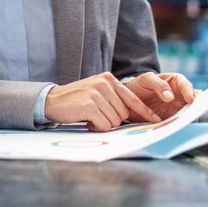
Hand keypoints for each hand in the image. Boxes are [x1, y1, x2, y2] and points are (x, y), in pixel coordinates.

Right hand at [43, 72, 160, 131]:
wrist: (51, 100)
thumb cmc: (76, 100)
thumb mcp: (97, 92)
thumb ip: (113, 98)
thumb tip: (132, 113)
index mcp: (109, 79)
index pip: (132, 98)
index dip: (145, 111)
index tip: (156, 120)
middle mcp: (105, 84)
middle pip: (124, 113)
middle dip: (112, 119)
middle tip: (97, 116)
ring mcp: (97, 93)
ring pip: (115, 120)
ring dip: (103, 124)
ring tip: (90, 116)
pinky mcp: (90, 105)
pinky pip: (104, 125)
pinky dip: (96, 127)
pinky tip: (86, 120)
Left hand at [125, 72, 196, 120]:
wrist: (128, 98)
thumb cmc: (140, 85)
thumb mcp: (146, 80)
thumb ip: (159, 85)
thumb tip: (171, 97)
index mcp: (175, 82)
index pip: (186, 85)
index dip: (189, 91)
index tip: (189, 99)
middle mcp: (179, 96)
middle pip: (191, 102)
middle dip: (194, 107)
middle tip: (193, 113)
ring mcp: (176, 108)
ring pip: (186, 114)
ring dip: (186, 117)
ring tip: (185, 121)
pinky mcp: (171, 119)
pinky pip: (176, 123)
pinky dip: (177, 125)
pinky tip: (175, 127)